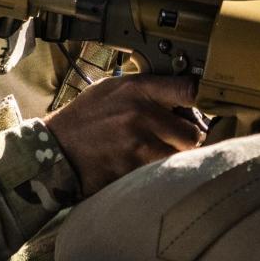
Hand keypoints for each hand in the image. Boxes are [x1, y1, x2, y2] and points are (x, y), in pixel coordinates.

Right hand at [43, 74, 203, 195]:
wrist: (55, 149)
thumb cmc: (85, 118)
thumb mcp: (113, 88)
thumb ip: (147, 88)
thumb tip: (182, 91)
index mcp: (138, 90)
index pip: (189, 90)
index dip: (203, 100)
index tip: (205, 107)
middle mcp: (141, 114)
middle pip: (193, 131)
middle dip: (189, 138)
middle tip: (179, 139)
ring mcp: (137, 145)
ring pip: (180, 155)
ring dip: (176, 157)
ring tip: (161, 153)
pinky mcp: (132, 169)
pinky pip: (161, 172)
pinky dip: (158, 172)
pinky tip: (144, 166)